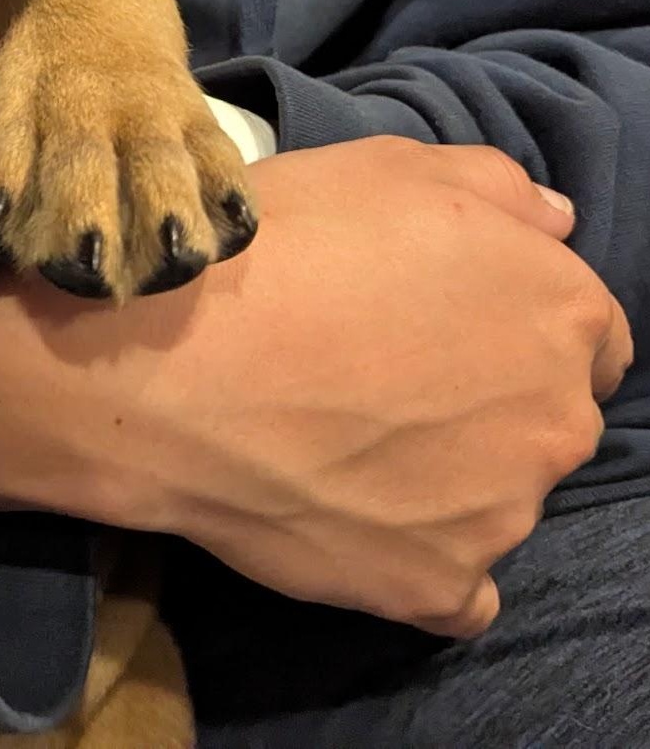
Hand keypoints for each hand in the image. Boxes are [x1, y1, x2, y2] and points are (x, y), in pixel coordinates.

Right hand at [0, 136, 631, 638]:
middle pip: (543, 416)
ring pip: (496, 497)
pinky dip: (412, 555)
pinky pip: (453, 585)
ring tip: (334, 438)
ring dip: (442, 475)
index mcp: (559, 309)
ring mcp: (504, 514)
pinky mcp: (440, 586)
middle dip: (482, 398)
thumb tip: (551, 226)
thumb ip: (492, 186)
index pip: (583, 332)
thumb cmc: (277, 246)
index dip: (504, 321)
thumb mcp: (381, 166)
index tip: (430, 320)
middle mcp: (558, 418)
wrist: (171, 363)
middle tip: (372, 374)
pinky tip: (343, 510)